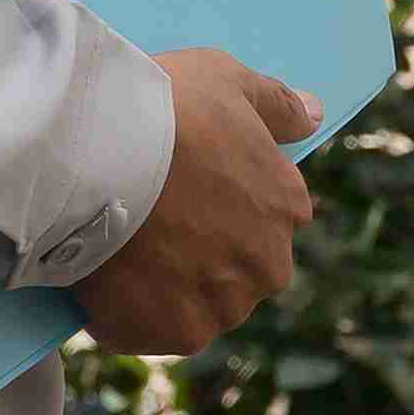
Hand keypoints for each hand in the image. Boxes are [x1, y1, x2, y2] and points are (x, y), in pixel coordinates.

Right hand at [74, 48, 321, 357]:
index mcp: (286, 205)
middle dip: (201, 258)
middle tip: (148, 228)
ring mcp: (222, 305)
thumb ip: (277, 105)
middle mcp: (267, 264)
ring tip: (118, 255)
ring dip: (164, 292)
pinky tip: (99, 282)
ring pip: (196, 307)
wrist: (98, 153)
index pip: (269, 218)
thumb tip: (315, 116)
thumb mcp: (228, 80)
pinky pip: (149, 331)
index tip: (184, 194)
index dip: (221, 207)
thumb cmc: (164, 107)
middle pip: (237, 271)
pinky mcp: (174, 334)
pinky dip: (125, 316)